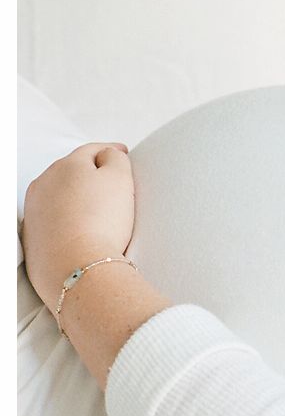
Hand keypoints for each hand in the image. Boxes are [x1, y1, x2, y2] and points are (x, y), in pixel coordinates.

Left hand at [22, 142, 135, 307]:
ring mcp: (34, 210)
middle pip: (72, 171)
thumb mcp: (120, 178)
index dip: (112, 151)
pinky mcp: (32, 235)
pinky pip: (53, 218)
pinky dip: (67, 218)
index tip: (122, 155)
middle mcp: (43, 183)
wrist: (77, 265)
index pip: (92, 150)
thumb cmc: (101, 222)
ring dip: (77, 196)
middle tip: (115, 185)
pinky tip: (82, 228)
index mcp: (66, 165)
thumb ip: (115, 157)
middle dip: (92, 173)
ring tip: (99, 210)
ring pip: (60, 194)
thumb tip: (108, 155)